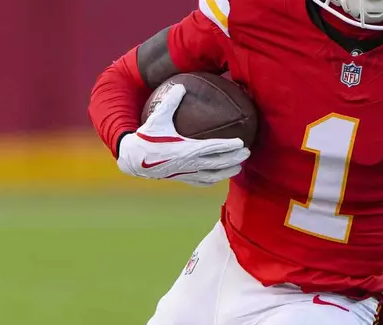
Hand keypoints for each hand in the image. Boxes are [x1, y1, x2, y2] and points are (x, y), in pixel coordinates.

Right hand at [117, 84, 249, 185]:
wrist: (133, 160)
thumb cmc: (146, 137)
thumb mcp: (157, 118)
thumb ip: (170, 102)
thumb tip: (181, 86)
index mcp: (186, 148)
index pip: (214, 148)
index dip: (229, 146)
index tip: (242, 143)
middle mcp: (190, 163)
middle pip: (219, 163)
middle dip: (235, 158)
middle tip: (248, 153)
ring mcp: (187, 173)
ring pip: (213, 175)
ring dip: (227, 172)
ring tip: (239, 168)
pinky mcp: (182, 179)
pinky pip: (202, 182)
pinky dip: (213, 180)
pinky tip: (219, 176)